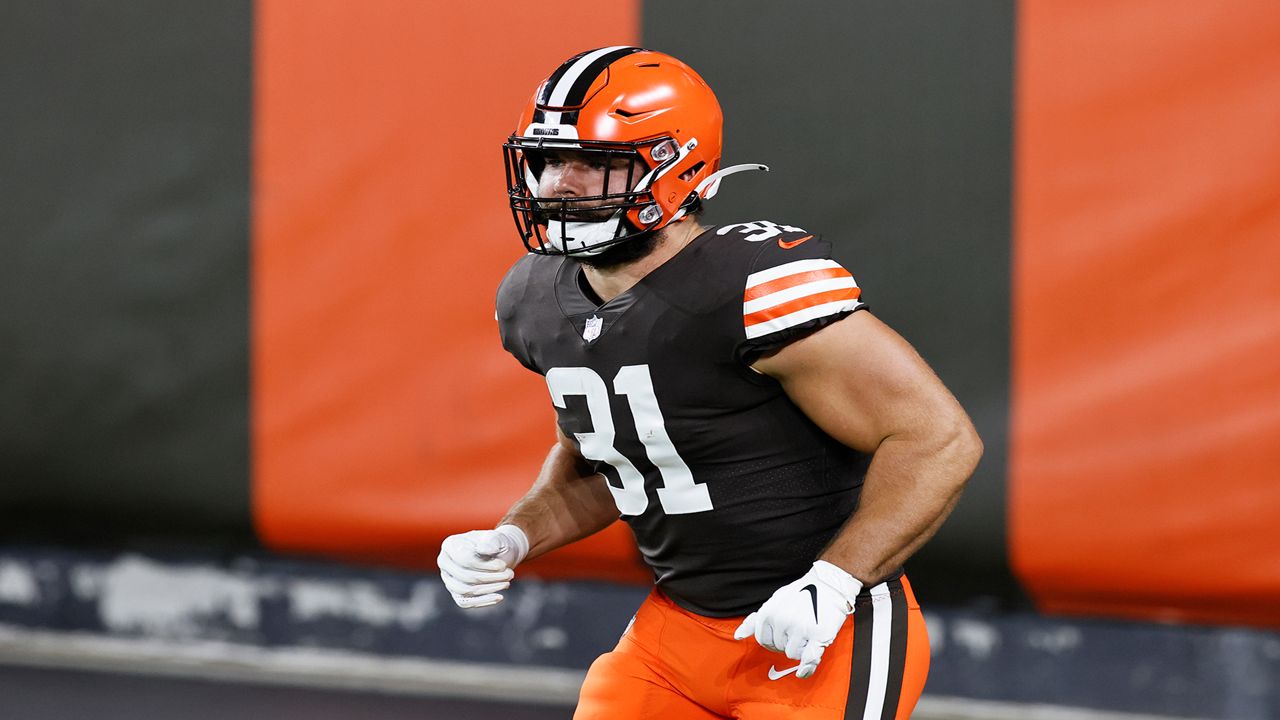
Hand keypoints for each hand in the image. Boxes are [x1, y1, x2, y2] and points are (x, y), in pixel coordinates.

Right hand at [437, 525, 529, 608]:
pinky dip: (482, 601)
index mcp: (450, 545)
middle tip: (510, 575)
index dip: (485, 565)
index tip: (503, 565)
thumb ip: (491, 542)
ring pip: (465, 590)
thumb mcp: (497, 539)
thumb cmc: (497, 544)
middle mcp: (444, 562)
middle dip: (490, 578)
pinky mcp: (455, 593)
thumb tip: (483, 550)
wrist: (500, 554)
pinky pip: (465, 602)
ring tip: (506, 583)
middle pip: (465, 576)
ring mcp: (448, 579)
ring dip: (488, 589)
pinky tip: (499, 597)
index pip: (464, 559)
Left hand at [733, 560, 862, 677]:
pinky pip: (808, 659)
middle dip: (787, 643)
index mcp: (768, 613)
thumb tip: (738, 636)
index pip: (763, 641)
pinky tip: (804, 671)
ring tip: (807, 632)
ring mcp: (799, 628)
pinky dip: (806, 668)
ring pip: (792, 654)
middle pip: (779, 648)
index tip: (782, 636)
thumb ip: (755, 620)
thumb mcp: (774, 602)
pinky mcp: (817, 635)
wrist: (829, 585)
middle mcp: (781, 621)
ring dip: (800, 648)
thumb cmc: (800, 594)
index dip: (772, 641)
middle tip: (798, 629)